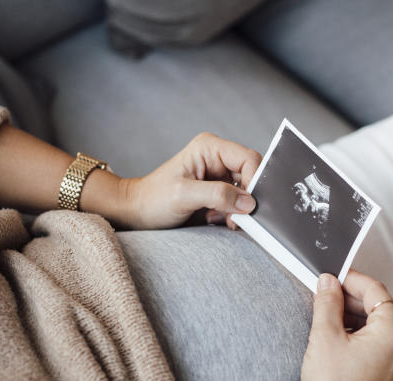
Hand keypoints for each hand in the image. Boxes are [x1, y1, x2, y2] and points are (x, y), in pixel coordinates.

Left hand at [115, 132, 261, 229]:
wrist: (138, 213)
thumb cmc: (153, 199)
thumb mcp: (184, 195)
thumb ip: (217, 195)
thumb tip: (248, 202)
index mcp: (210, 147)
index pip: (248, 159)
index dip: (254, 181)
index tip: (249, 205)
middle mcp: (218, 158)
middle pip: (252, 175)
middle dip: (247, 199)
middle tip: (235, 217)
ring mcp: (219, 176)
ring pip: (248, 192)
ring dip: (239, 210)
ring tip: (219, 218)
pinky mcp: (219, 193)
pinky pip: (239, 203)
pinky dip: (233, 215)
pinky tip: (216, 219)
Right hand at [301, 271, 392, 380]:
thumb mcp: (325, 336)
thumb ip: (328, 302)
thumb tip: (328, 282)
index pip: (376, 291)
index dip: (351, 279)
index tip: (332, 276)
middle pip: (380, 307)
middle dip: (352, 298)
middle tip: (326, 294)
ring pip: (380, 324)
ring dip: (356, 316)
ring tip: (328, 315)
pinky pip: (381, 342)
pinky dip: (363, 333)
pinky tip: (340, 334)